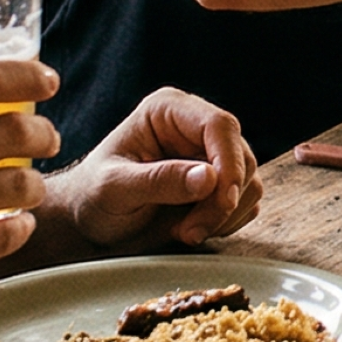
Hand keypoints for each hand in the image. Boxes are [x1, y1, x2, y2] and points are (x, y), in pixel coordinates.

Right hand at [0, 61, 59, 328]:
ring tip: (28, 187)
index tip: (48, 81)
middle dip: (44, 132)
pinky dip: (19, 228)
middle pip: (16, 129)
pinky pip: (7, 234)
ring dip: (34, 184)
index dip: (30, 75)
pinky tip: (14, 226)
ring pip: (20, 183)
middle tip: (48, 138)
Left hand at [50, 87, 261, 248]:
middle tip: (190, 230)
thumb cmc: (93, 197)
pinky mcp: (220, 183)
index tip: (223, 200)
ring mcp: (210, 154)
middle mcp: (195, 127)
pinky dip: (227, 222)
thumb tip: (209, 177)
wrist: (91, 222)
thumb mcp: (114, 189)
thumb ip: (158, 181)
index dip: (230, 163)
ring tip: (184, 231)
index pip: (220, 126)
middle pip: (241, 157)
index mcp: (169, 111)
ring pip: (249, 181)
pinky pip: (246, 201)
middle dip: (223, 201)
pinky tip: (193, 228)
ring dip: (225, 215)